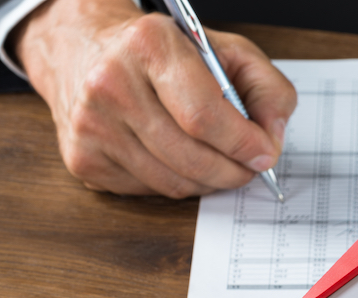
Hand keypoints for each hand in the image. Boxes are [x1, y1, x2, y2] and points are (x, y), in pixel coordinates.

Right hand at [12, 0, 296, 197]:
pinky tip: (179, 160)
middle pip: (192, 158)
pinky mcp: (84, 158)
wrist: (85, 48)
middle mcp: (111, 84)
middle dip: (234, 171)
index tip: (265, 154)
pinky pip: (150, 191)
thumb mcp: (226, 50)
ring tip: (219, 164)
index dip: (243, 144)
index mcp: (149, 46)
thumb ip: (266, 88)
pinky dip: (177, 183)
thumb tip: (273, 138)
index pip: (204, 116)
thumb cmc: (163, 53)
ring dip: (208, 182)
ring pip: (173, 183)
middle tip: (249, 167)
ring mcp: (92, 125)